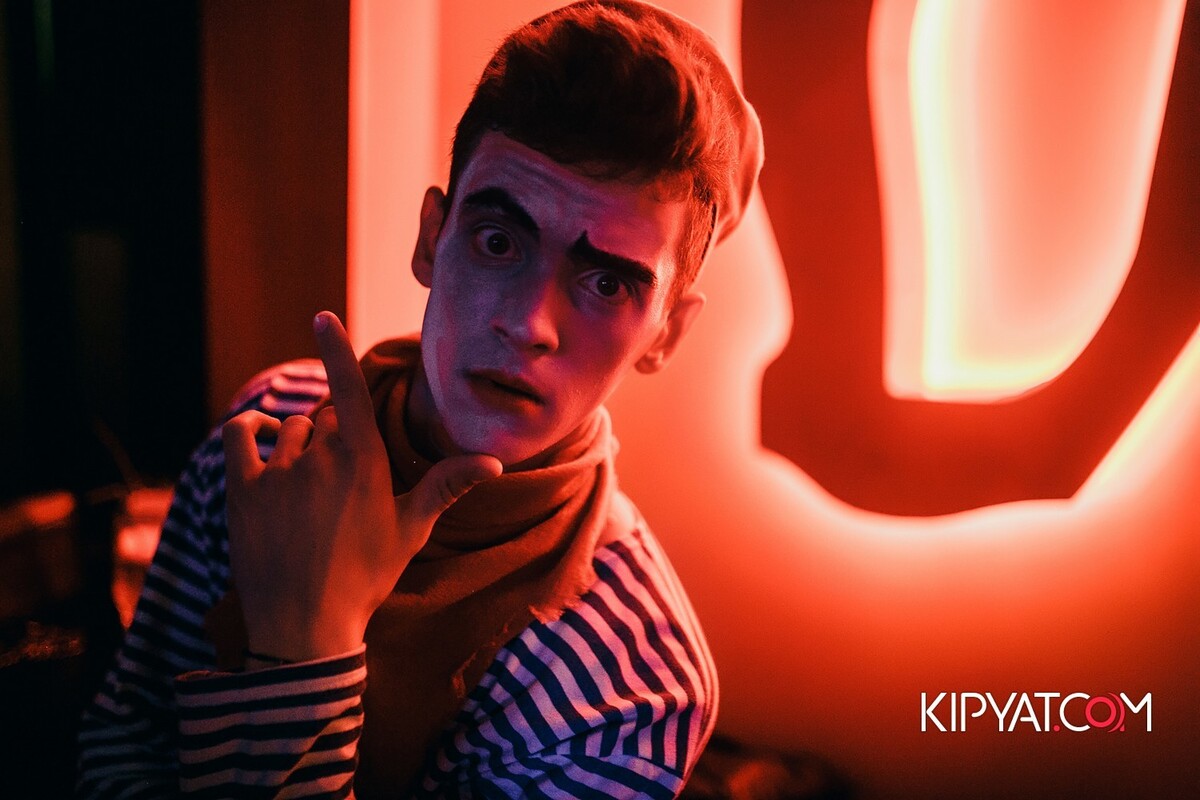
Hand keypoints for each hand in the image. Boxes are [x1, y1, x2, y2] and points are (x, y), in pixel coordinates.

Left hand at [222, 311, 501, 661]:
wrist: (306, 626)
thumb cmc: (367, 577)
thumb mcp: (411, 530)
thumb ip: (447, 485)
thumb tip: (496, 461)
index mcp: (365, 462)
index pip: (350, 390)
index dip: (335, 349)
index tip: (321, 316)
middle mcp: (323, 458)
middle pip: (324, 419)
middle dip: (331, 439)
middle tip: (337, 487)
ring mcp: (280, 472)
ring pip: (290, 431)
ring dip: (297, 444)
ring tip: (305, 489)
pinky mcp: (244, 489)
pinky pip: (240, 436)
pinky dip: (249, 432)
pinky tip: (259, 442)